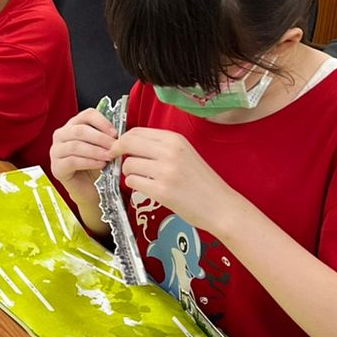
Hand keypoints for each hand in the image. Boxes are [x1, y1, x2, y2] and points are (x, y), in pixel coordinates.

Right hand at [50, 109, 117, 204]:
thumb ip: (107, 137)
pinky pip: (72, 161)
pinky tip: (100, 165)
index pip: (86, 115)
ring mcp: (56, 151)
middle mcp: (61, 135)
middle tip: (114, 146)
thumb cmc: (95, 165)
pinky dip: (89, 162)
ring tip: (109, 157)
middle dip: (100, 138)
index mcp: (73, 125)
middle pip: (79, 130)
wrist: (89, 188)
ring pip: (75, 146)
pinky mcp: (56, 167)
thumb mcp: (103, 147)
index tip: (115, 133)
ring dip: (95, 151)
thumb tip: (119, 133)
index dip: (102, 122)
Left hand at [113, 127, 246, 234]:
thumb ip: (160, 147)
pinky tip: (146, 188)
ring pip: (128, 165)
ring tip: (141, 179)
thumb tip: (129, 144)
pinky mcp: (161, 191)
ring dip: (129, 173)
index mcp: (175, 139)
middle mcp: (170, 151)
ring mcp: (165, 171)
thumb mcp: (184, 153)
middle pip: (128, 143)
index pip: (136, 132)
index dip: (122, 140)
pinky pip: (132, 182)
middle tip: (116, 161)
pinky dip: (134, 186)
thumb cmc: (200, 181)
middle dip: (116, 152)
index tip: (117, 148)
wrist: (220, 205)